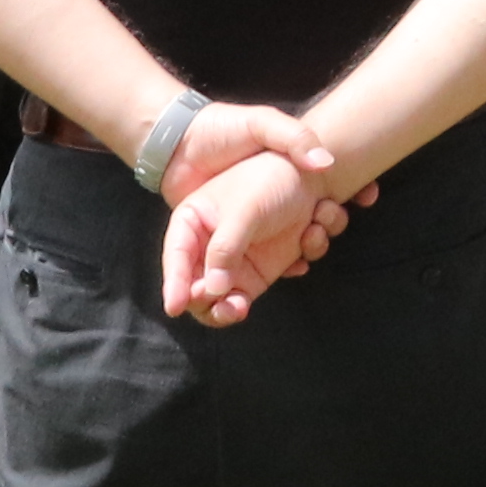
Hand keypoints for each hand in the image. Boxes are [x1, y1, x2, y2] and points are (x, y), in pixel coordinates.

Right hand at [157, 129, 360, 323]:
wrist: (311, 178)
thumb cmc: (271, 181)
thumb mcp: (246, 209)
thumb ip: (226, 248)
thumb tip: (213, 290)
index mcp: (193, 220)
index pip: (177, 255)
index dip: (173, 282)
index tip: (174, 307)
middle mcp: (207, 245)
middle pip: (194, 287)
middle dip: (205, 301)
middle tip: (224, 304)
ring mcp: (233, 262)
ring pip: (220, 301)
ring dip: (230, 308)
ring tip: (242, 305)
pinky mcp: (258, 272)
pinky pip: (253, 296)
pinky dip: (268, 288)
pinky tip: (296, 256)